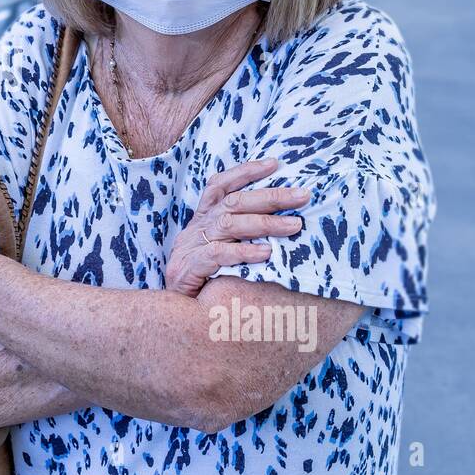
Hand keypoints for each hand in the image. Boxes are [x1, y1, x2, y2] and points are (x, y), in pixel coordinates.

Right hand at [164, 159, 309, 297]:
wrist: (172, 311)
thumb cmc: (204, 277)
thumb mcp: (219, 248)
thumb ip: (241, 233)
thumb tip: (285, 220)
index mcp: (203, 218)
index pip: (221, 185)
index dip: (246, 171)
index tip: (275, 163)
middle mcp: (197, 227)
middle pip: (233, 202)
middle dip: (270, 196)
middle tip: (302, 196)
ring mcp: (191, 247)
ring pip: (228, 225)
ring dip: (264, 223)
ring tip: (294, 226)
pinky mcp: (189, 268)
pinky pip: (218, 255)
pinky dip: (243, 252)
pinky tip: (266, 254)